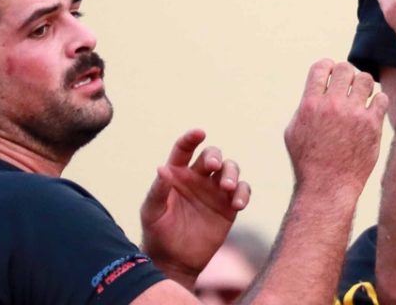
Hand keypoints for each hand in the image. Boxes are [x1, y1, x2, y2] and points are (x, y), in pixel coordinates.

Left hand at [139, 130, 250, 280]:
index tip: (199, 133)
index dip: (191, 138)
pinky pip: (242, 191)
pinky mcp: (228, 206)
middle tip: (214, 165)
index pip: (184, 149)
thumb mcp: (152, 212)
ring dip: (231, 174)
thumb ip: (158, 190)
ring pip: (230, 169)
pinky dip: (243, 193)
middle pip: (212, 155)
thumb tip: (162, 168)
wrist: (174, 261)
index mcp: (177, 174)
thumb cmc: (158, 233)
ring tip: (226, 188)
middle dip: (215, 156)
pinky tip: (237, 204)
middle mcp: (198, 178)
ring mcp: (215, 191)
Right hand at [283, 59, 387, 195]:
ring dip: (363, 85)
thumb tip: (316, 88)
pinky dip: (378, 101)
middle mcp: (332, 105)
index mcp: (310, 104)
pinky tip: (372, 111)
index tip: (331, 75)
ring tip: (361, 97)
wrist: (327, 188)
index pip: (321, 67)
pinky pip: (382, 98)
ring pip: (366, 79)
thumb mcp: (293, 131)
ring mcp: (354, 115)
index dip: (327, 67)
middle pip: (345, 68)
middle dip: (346, 74)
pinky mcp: (372, 126)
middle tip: (347, 87)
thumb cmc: (308, 162)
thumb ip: (304, 106)